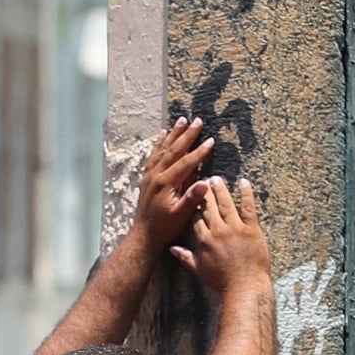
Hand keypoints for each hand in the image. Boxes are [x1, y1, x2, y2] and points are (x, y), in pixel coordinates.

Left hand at [132, 116, 216, 249]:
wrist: (144, 234)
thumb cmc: (164, 227)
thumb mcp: (180, 216)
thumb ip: (191, 198)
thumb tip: (205, 182)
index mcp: (166, 183)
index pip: (186, 162)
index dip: (199, 151)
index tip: (211, 140)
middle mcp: (156, 175)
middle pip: (174, 150)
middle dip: (187, 135)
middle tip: (198, 121)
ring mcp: (150, 175)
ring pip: (163, 149)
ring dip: (173, 134)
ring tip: (181, 120)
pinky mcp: (146, 177)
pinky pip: (153, 155)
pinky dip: (159, 143)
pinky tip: (163, 135)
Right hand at [171, 177, 270, 293]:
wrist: (244, 288)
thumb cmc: (221, 282)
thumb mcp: (199, 270)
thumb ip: (186, 257)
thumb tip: (172, 250)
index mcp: (204, 240)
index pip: (196, 216)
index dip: (193, 204)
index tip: (192, 195)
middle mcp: (218, 231)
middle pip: (208, 206)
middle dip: (205, 191)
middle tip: (204, 179)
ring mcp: (235, 229)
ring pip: (226, 203)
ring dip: (221, 189)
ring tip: (218, 178)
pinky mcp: (251, 229)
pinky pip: (248, 207)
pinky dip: (246, 194)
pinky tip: (244, 182)